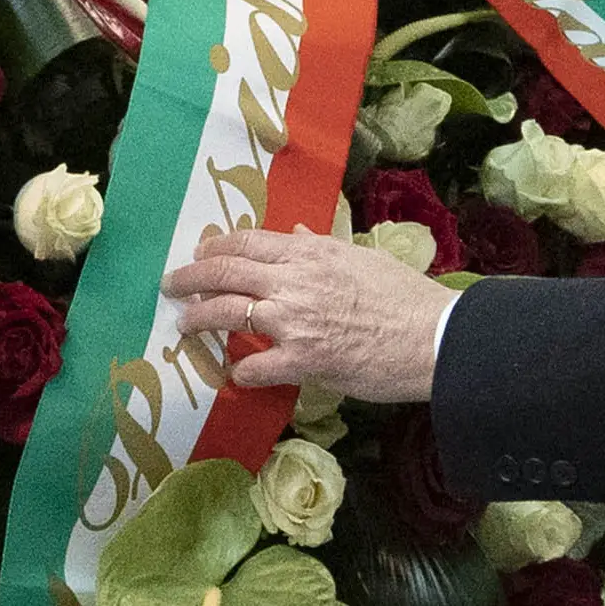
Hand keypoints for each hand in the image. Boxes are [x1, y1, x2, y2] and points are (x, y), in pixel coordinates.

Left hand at [163, 227, 446, 401]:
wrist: (432, 336)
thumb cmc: (404, 296)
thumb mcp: (361, 257)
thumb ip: (320, 245)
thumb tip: (293, 230)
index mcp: (310, 253)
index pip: (248, 242)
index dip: (215, 247)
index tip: (199, 253)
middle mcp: (295, 281)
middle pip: (226, 272)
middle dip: (191, 278)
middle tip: (172, 286)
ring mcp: (295, 321)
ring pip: (228, 314)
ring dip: (199, 320)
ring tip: (183, 326)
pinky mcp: (303, 360)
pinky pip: (255, 366)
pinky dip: (240, 370)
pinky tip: (236, 374)